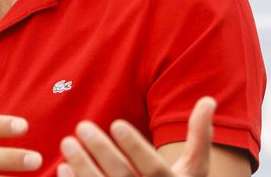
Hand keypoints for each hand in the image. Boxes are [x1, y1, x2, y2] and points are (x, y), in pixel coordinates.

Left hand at [55, 97, 216, 176]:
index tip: (116, 123)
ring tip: (67, 142)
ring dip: (82, 167)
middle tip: (82, 126)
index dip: (134, 147)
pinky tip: (62, 169)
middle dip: (102, 152)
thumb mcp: (195, 168)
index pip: (152, 168)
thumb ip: (200, 136)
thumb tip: (208, 100)